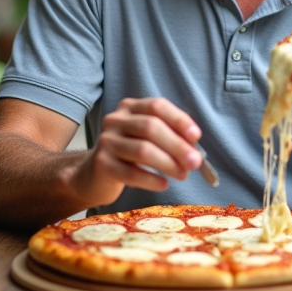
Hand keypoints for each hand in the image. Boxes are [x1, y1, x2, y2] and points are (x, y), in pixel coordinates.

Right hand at [72, 97, 202, 205]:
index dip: (179, 120)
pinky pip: (131, 173)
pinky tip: (163, 184)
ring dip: (168, 164)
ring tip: (182, 175)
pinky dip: (151, 180)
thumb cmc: (129, 155)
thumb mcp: (147, 138)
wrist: (94, 174)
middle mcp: (115, 120)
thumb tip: (195, 148)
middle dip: (177, 146)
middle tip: (195, 163)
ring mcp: (106, 141)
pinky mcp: (101, 164)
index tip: (196, 136)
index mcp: (130, 107)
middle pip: (151, 127)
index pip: (157, 106)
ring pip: (142, 150)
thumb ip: (169, 136)